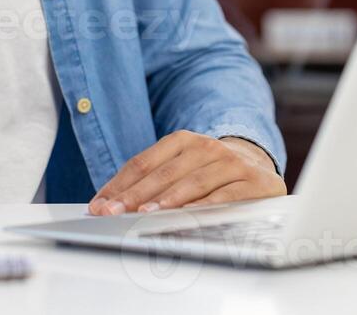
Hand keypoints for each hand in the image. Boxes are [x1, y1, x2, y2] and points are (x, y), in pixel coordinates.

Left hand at [88, 132, 285, 215]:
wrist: (258, 166)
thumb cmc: (209, 172)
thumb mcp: (181, 168)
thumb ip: (151, 182)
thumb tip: (111, 203)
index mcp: (182, 140)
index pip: (143, 163)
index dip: (119, 185)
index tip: (99, 205)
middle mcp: (206, 147)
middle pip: (164, 174)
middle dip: (134, 196)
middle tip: (112, 213)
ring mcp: (230, 162)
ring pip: (193, 182)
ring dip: (167, 200)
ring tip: (145, 214)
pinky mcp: (254, 181)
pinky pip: (226, 196)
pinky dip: (205, 206)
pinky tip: (188, 216)